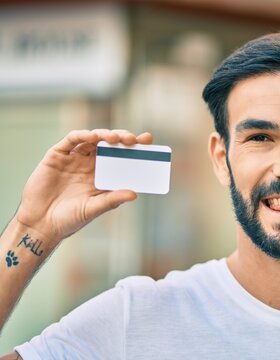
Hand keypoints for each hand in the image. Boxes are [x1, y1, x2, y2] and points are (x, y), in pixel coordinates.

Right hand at [15, 129, 152, 243]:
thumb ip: (112, 199)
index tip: (148, 139)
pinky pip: (72, 140)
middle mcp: (91, 163)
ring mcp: (75, 158)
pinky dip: (82, 135)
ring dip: (105, 134)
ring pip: (93, 138)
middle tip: (132, 140)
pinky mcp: (57, 155)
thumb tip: (135, 193)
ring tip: (115, 138)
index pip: (123, 156)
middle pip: (110, 144)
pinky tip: (92, 136)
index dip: (136, 146)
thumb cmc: (70, 219)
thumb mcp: (94, 208)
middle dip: (122, 138)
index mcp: (104, 174)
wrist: (41, 224)